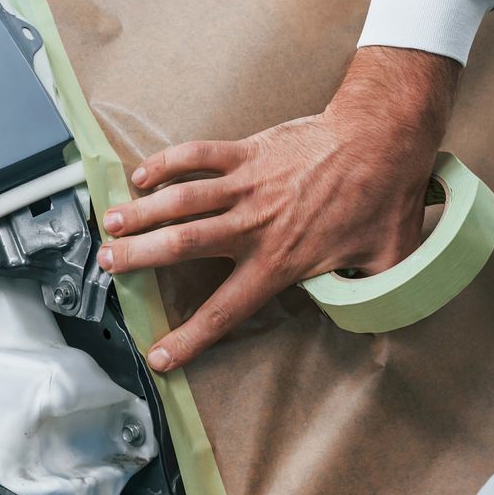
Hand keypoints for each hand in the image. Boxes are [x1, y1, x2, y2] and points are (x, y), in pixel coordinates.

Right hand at [99, 45, 458, 369]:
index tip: (159, 356)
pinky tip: (143, 176)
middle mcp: (254, 225)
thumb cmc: (384, 197)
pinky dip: (165, 164)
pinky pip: (196, 156)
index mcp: (281, 261)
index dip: (189, 338)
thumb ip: (372, 295)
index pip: (226, 309)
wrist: (381, 138)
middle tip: (108, 264)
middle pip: (182, 245)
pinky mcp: (248, 152)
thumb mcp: (385, 261)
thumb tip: (380, 325)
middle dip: (138, 256)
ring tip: (111, 222)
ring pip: (181, 200)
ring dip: (141, 211)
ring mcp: (247, 185)